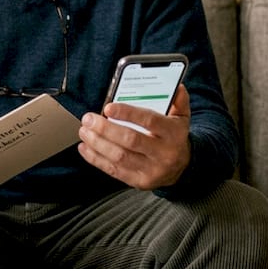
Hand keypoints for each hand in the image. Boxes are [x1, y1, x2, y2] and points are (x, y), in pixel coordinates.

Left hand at [77, 84, 191, 189]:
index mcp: (173, 133)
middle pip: (130, 140)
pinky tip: (86, 148)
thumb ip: (178, 101)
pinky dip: (96, 159)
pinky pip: (114, 171)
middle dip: (105, 129)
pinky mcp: (140, 181)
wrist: (182, 167)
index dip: (127, 113)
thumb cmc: (175, 138)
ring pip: (119, 157)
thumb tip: (176, 86)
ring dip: (97, 143)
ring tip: (85, 131)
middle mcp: (163, 153)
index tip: (109, 107)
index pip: (149, 121)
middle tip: (89, 119)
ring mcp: (151, 169)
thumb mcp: (182, 117)